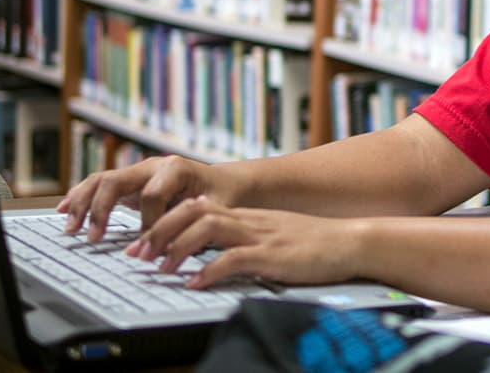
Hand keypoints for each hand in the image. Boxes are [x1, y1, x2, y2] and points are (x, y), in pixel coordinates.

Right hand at [57, 155, 212, 241]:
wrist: (225, 183)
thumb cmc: (222, 197)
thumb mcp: (213, 211)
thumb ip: (187, 227)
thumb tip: (154, 250)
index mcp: (175, 168)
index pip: (151, 196)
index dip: (148, 223)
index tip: (148, 248)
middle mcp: (152, 166)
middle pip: (115, 181)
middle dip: (100, 210)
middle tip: (91, 238)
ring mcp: (138, 172)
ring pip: (101, 181)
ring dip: (82, 203)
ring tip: (70, 227)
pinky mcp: (130, 183)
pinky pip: (100, 185)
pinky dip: (81, 197)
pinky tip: (63, 210)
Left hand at [128, 195, 362, 288]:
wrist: (351, 240)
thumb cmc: (316, 243)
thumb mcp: (273, 235)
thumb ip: (245, 237)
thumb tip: (214, 247)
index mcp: (246, 216)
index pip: (195, 207)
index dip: (164, 222)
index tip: (143, 243)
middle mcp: (248, 221)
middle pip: (193, 212)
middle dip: (160, 231)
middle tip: (138, 255)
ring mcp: (260, 236)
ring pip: (207, 229)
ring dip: (178, 248)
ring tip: (160, 268)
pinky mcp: (273, 256)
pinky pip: (234, 259)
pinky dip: (210, 270)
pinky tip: (195, 283)